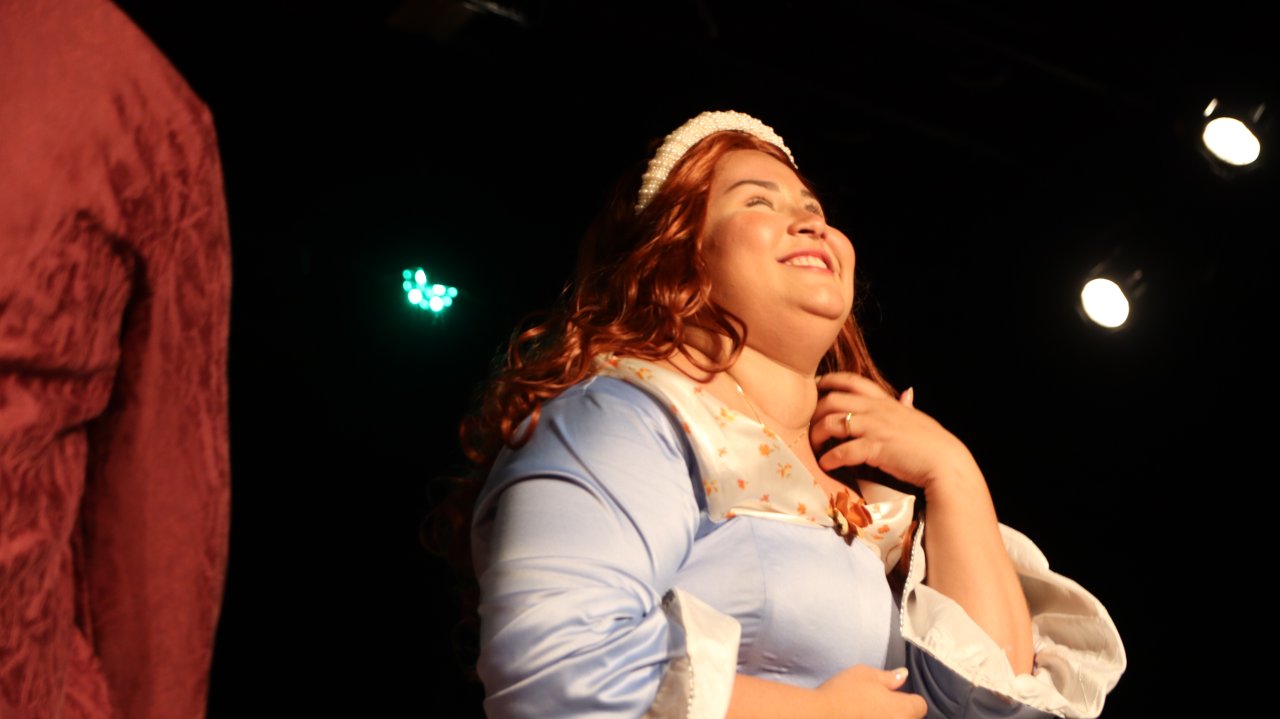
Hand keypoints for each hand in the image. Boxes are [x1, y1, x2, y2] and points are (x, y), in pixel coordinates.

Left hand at [811, 373, 978, 492]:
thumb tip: (907, 393)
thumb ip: (905, 405)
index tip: (816, 386)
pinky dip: (830, 458)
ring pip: (833, 423)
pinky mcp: (876, 449)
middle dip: (815, 411)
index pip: (852, 381)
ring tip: (814, 446)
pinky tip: (826, 465)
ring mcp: (875, 428)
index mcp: (885, 401)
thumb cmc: (931, 442)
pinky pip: (843, 451)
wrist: (945, 462)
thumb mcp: (915, 417)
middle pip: (833, 400)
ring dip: (817, 435)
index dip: (830, 380)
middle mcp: (877, 410)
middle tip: (809, 424)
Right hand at [814, 665, 925, 718]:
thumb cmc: (843, 693)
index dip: (908, 698)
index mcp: (903, 709)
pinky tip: (858, 718)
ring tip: (869, 715)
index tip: (893, 696)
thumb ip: (888, 677)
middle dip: (900, 713)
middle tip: (878, 707)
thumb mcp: (865, 674)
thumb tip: (904, 675)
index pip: (919, 705)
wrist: (820, 716)